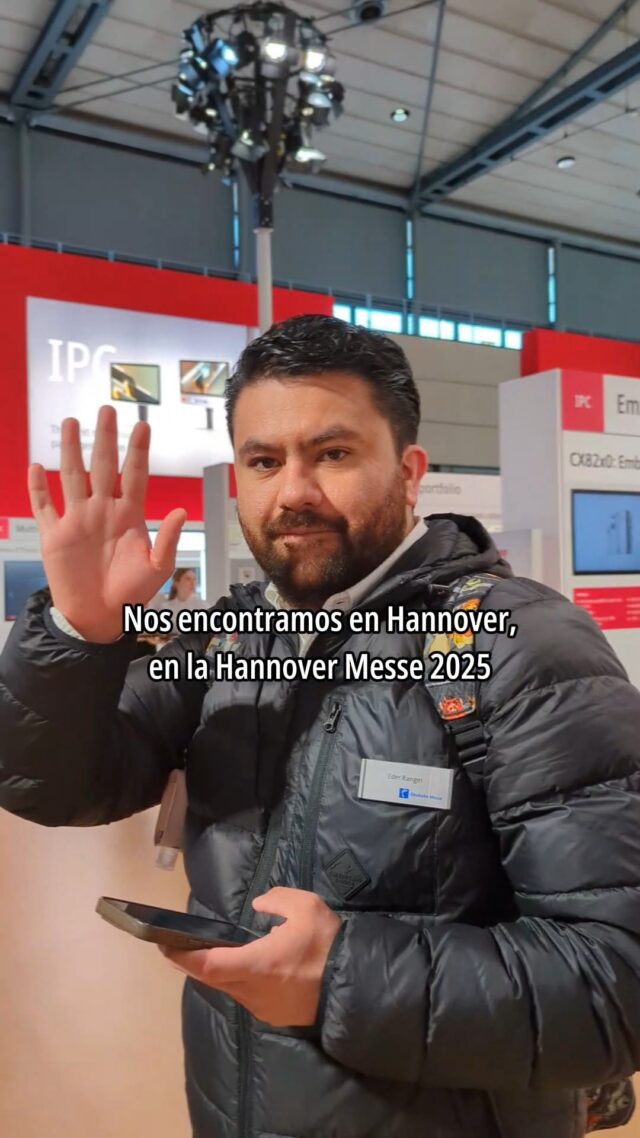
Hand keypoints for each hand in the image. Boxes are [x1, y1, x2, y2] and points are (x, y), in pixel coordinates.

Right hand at [28, 405, 185, 642]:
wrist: (101, 617)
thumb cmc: (131, 594)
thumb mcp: (158, 568)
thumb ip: (170, 539)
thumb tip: (182, 511)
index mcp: (130, 515)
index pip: (135, 475)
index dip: (138, 451)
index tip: (142, 426)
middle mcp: (103, 511)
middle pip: (103, 466)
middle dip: (104, 438)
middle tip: (106, 410)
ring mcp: (77, 520)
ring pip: (72, 477)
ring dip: (70, 450)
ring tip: (71, 423)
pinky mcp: (54, 535)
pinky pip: (44, 507)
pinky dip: (38, 488)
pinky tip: (36, 468)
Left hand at [160, 887, 342, 1027]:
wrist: (358, 986)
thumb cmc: (329, 946)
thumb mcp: (306, 908)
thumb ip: (277, 900)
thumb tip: (259, 906)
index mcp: (257, 964)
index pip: (208, 965)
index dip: (182, 957)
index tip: (164, 945)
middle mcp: (253, 991)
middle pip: (212, 979)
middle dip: (192, 964)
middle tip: (178, 947)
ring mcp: (263, 1008)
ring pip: (230, 989)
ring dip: (218, 973)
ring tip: (214, 953)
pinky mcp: (275, 1016)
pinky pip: (247, 997)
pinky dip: (239, 982)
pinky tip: (248, 968)